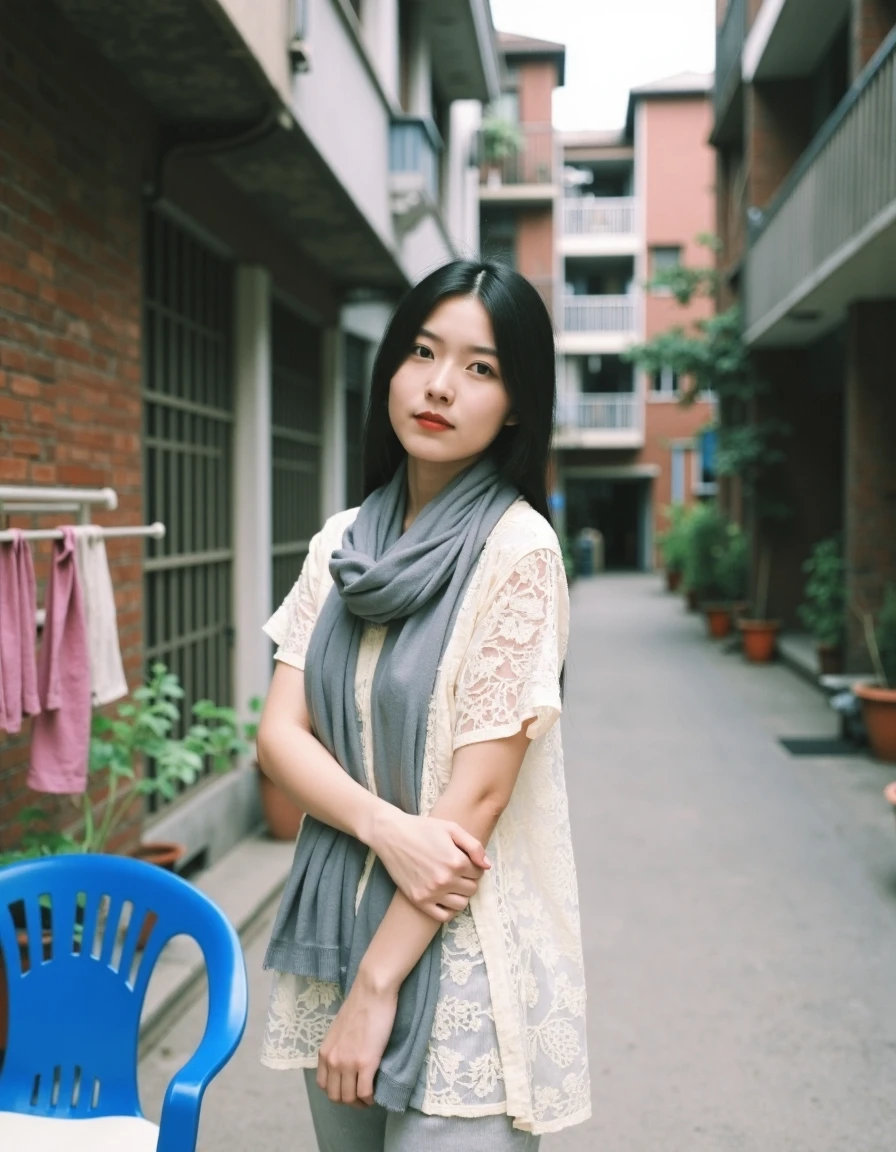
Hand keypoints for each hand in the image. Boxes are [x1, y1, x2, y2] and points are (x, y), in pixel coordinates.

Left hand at [317, 971, 398, 1106]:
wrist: (372, 991)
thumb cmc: (360, 1005)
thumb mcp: (339, 1030)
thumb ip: (338, 1048)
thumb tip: (345, 1061)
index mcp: (325, 1052)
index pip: (323, 1086)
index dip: (336, 1092)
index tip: (349, 1089)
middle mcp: (333, 1061)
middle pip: (335, 1096)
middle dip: (348, 1101)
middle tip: (361, 1097)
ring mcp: (348, 1063)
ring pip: (350, 1098)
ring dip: (360, 1103)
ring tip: (369, 1097)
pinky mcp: (366, 1063)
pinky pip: (365, 1093)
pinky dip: (370, 1099)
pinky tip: (376, 1094)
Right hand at [371, 807, 489, 921]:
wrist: (391, 835)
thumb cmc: (422, 828)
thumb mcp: (451, 828)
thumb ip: (474, 846)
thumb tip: (487, 866)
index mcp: (456, 861)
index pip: (479, 872)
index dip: (474, 866)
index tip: (465, 860)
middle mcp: (445, 879)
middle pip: (472, 889)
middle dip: (469, 880)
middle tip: (458, 871)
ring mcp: (431, 892)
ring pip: (461, 904)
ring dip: (461, 894)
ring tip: (452, 883)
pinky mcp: (419, 900)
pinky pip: (444, 916)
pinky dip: (449, 910)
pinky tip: (445, 897)